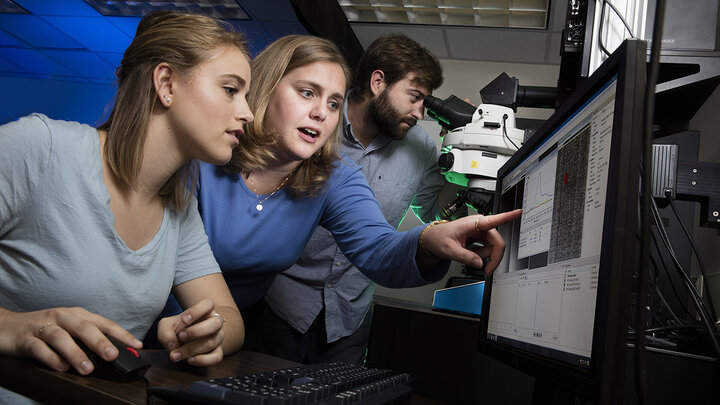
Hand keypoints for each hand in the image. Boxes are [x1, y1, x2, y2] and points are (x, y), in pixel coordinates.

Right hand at [0, 307, 141, 374]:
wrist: (5, 326)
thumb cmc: (42, 329)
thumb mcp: (68, 330)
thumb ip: (87, 340)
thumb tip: (114, 353)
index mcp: (76, 314)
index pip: (103, 322)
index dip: (121, 333)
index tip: (136, 345)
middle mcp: (61, 317)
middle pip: (84, 327)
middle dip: (100, 341)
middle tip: (112, 356)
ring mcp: (42, 327)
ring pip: (62, 337)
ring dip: (76, 353)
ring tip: (87, 369)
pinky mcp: (25, 339)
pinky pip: (39, 348)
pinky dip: (51, 358)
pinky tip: (60, 367)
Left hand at [157, 297, 225, 365]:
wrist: (187, 342)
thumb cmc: (179, 330)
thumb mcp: (167, 326)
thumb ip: (165, 331)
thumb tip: (172, 344)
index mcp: (205, 311)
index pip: (208, 304)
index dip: (197, 311)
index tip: (184, 320)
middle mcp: (215, 323)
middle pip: (216, 323)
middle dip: (196, 331)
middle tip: (180, 337)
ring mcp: (218, 338)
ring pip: (211, 342)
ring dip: (190, 350)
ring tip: (175, 354)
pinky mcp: (217, 352)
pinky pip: (216, 357)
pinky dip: (202, 360)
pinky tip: (189, 360)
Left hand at [422, 209, 521, 274]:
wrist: (434, 238)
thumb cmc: (440, 238)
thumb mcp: (450, 249)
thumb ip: (465, 257)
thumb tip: (479, 263)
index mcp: (473, 223)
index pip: (493, 220)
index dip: (508, 216)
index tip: (519, 212)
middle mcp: (480, 225)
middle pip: (498, 242)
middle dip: (494, 257)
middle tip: (487, 270)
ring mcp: (482, 231)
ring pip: (494, 247)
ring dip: (485, 256)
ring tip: (470, 256)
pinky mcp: (481, 237)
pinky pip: (489, 249)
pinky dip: (482, 255)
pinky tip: (472, 254)